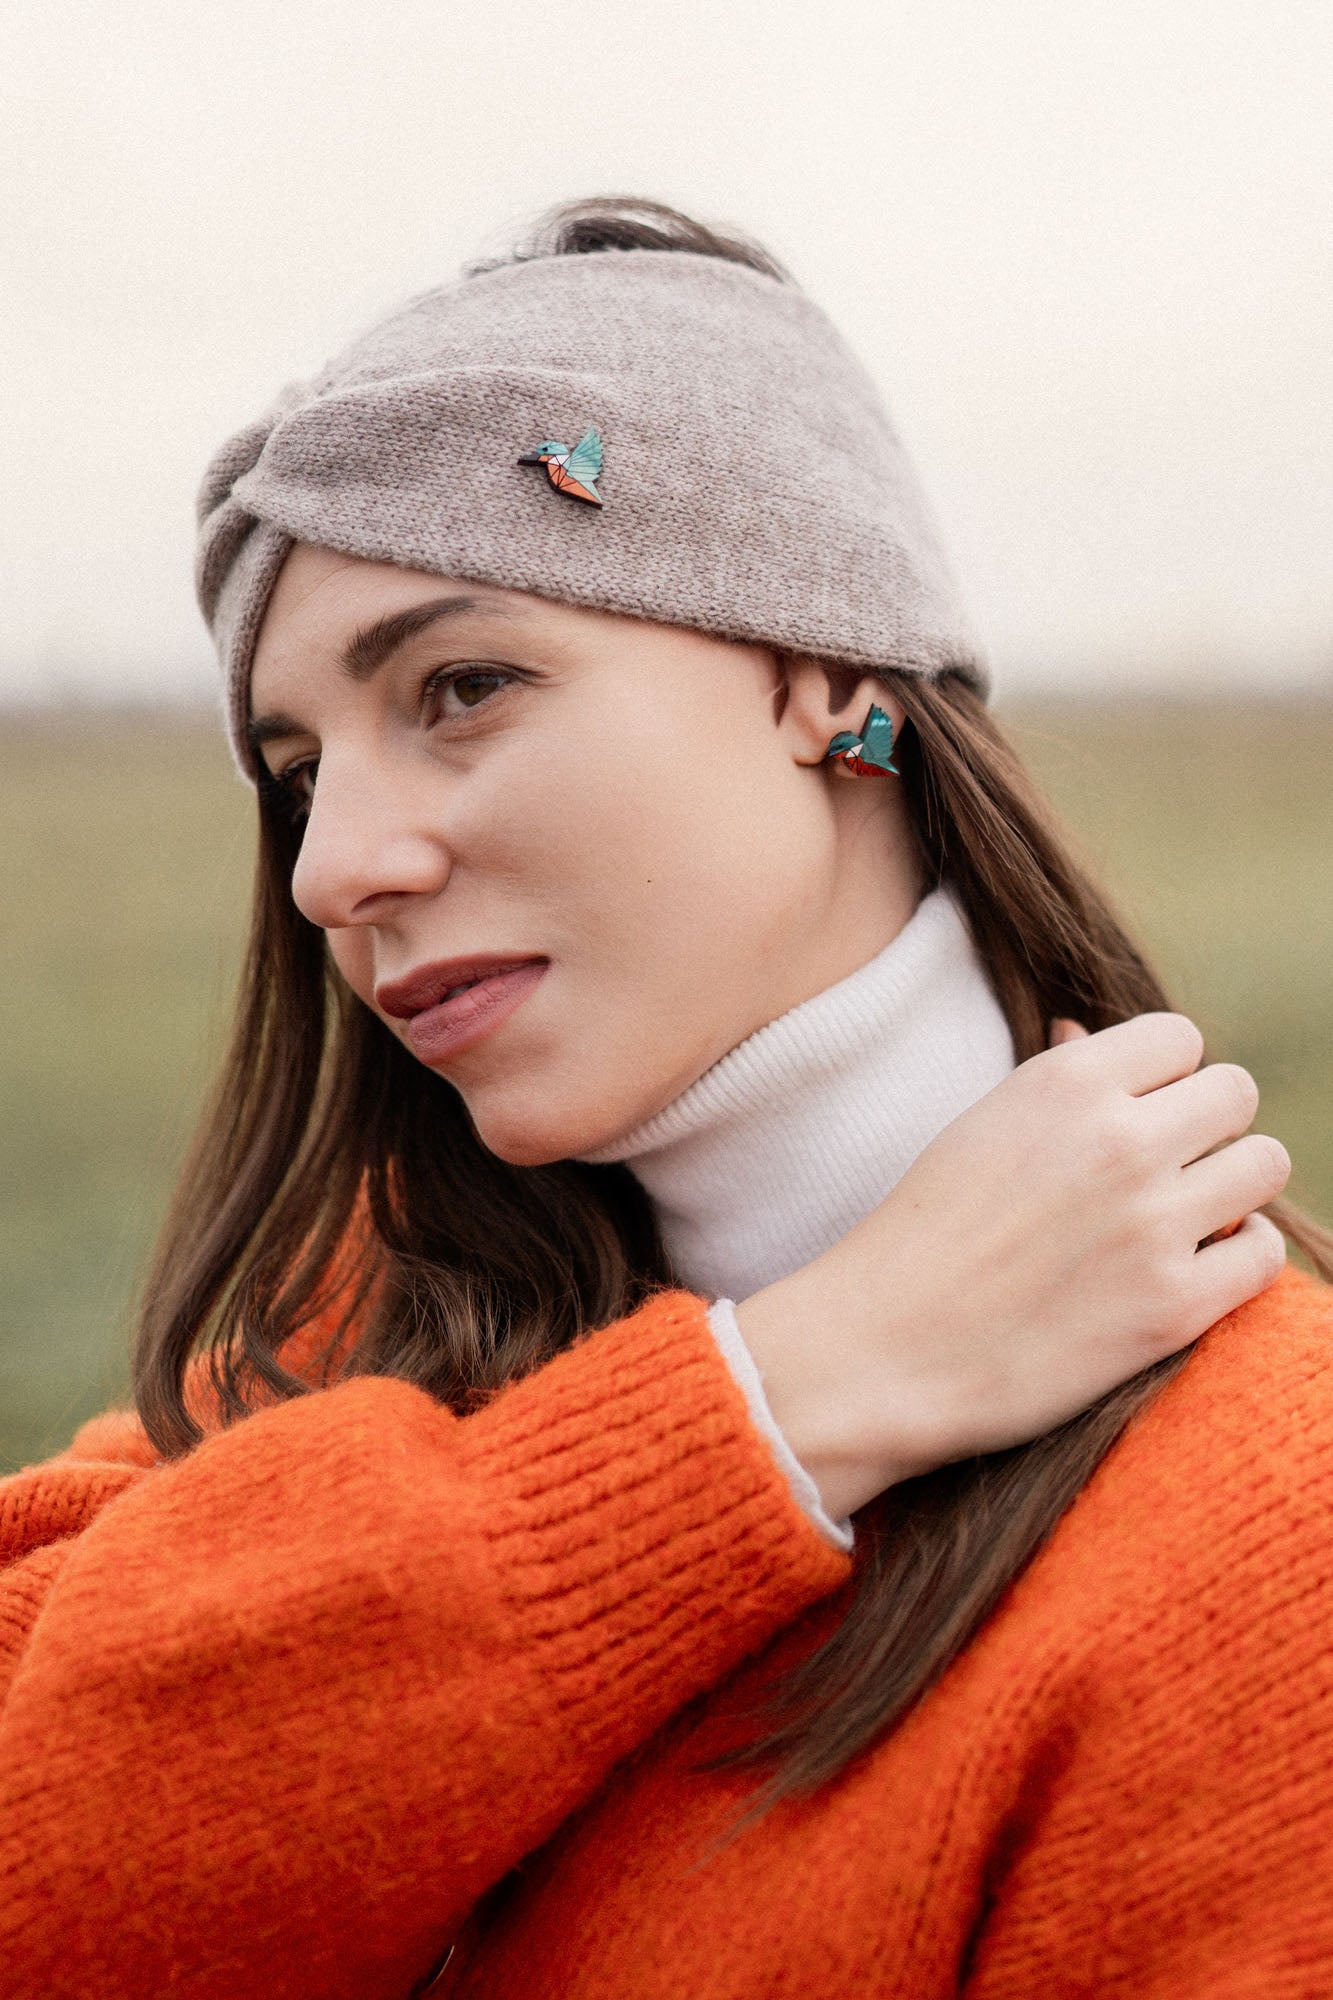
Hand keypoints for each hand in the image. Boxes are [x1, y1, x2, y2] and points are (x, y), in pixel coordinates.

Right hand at [734, 1012, 1289, 1518]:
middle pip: (1236, 1093)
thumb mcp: (977, 1127)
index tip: (1137, 1116)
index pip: (1179, 1038)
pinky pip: (1265, 1254)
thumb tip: (1084, 1031)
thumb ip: (1050, 1078)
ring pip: (1265, 1165)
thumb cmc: (922, 1235)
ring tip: (1189, 1215)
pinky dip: (1241, 1258)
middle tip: (1169, 1168)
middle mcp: (1120, 1140)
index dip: (1162, 1079)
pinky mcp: (1174, 1306)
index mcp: (1067, 1082)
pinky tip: (1198, 1265)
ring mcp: (1153, 1223)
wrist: (883, 1349)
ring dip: (1234, 1187)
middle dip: (1209, 1126)